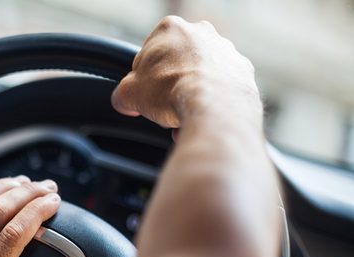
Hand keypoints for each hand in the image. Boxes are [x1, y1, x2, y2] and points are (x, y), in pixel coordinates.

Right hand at [112, 16, 259, 127]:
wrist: (214, 105)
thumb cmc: (170, 91)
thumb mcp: (129, 94)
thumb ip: (122, 94)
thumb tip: (124, 101)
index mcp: (170, 29)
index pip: (147, 54)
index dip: (142, 79)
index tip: (144, 96)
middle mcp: (201, 32)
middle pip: (176, 63)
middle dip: (169, 86)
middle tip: (163, 108)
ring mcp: (226, 50)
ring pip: (200, 76)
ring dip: (190, 96)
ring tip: (183, 119)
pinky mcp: (242, 70)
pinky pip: (220, 88)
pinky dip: (211, 103)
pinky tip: (202, 118)